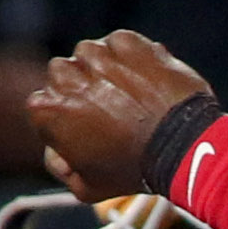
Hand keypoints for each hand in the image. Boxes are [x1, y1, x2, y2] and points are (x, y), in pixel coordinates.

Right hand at [27, 31, 215, 203]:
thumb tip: (58, 153)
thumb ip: (61, 168)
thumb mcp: (87, 187)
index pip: (46, 106)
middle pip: (66, 76)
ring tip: (132, 98)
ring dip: (106, 72)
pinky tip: (145, 84)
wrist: (181, 145)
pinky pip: (121, 46)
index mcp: (46, 109)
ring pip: (92, 57)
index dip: (68, 118)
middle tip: (112, 112)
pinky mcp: (126, 41)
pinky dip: (130, 59)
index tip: (89, 128)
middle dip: (84, 89)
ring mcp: (96, 54)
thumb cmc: (133, 169)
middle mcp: (64, 73)